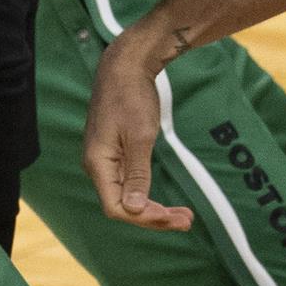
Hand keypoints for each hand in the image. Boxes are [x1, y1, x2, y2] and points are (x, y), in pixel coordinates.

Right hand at [83, 31, 196, 230]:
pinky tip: (163, 201)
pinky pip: (128, 181)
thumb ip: (137, 173)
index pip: (116, 207)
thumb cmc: (132, 96)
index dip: (143, 217)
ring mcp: (105, 159)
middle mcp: (98, 166)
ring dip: (152, 207)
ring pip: (127, 195)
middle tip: (187, 221)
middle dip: (154, 217)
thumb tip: (132, 210)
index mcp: (98, 163)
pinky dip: (146, 192)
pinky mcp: (114, 152)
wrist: (126, 64)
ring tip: (183, 215)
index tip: (172, 217)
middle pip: (123, 205)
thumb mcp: (140, 135)